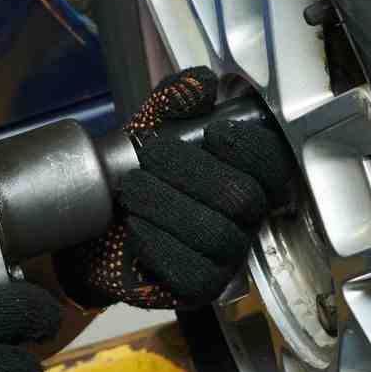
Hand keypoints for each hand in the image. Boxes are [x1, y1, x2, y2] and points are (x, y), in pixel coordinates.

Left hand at [63, 68, 297, 309]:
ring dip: (165, 204)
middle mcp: (246, 219)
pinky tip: (137, 228)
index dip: (253, 150)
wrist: (95, 224)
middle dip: (190, 171)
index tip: (216, 132)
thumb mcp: (152, 124)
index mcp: (245, 175)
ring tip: (132, 189)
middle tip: (150, 155)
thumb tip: (201, 84)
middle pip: (242, 198)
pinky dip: (158, 244)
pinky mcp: (200, 287)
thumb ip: (175, 98)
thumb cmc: (139, 171)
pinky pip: (191, 270)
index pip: (274, 166)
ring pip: (215, 233)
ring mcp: (227, 257)